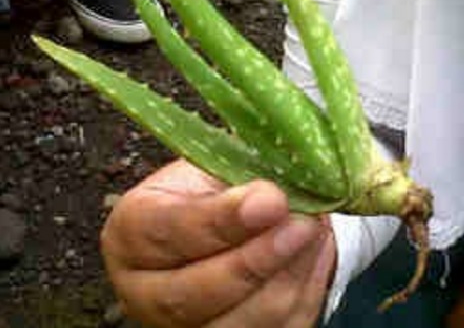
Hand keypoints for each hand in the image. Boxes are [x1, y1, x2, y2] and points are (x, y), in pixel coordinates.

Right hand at [101, 159, 335, 327]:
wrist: (228, 218)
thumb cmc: (214, 188)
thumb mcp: (214, 167)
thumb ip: (236, 180)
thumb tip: (272, 198)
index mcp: (132, 233)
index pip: (170, 232)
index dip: (222, 220)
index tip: (270, 200)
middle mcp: (146, 291)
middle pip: (193, 294)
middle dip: (256, 260)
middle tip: (302, 223)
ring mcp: (186, 325)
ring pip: (241, 322)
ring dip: (289, 274)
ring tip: (315, 229)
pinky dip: (305, 289)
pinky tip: (316, 252)